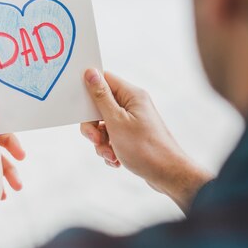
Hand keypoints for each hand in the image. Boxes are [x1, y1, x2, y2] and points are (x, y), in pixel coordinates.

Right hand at [81, 69, 212, 212]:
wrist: (167, 175)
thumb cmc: (145, 148)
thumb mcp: (116, 121)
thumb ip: (101, 97)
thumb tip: (90, 72)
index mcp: (132, 95)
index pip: (104, 79)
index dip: (89, 90)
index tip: (80, 106)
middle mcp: (133, 105)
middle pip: (100, 106)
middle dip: (94, 126)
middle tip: (97, 140)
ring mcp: (133, 121)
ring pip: (104, 125)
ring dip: (101, 142)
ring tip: (111, 155)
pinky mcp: (133, 136)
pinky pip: (112, 137)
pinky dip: (110, 149)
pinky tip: (117, 160)